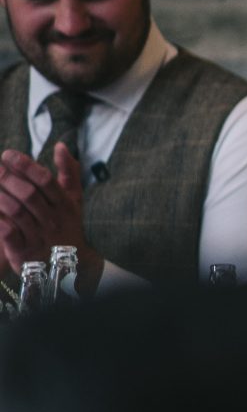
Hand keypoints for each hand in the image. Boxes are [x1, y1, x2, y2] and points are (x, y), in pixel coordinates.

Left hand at [0, 145, 90, 288]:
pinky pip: (9, 235)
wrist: (68, 265)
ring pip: (17, 212)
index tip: (8, 154)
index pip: (45, 180)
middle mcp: (53, 220)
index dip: (25, 165)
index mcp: (64, 204)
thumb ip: (68, 172)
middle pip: (29, 194)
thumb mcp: (72, 199)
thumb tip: (60, 146)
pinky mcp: (24, 252)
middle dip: (8, 178)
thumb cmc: (66, 225)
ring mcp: (39, 236)